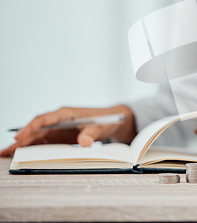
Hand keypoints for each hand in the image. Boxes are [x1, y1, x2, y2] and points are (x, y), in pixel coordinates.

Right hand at [0, 105, 136, 156]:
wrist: (114, 120)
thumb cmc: (107, 121)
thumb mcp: (102, 127)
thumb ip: (92, 134)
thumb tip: (84, 142)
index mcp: (66, 113)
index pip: (44, 120)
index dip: (30, 128)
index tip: (19, 137)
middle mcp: (59, 119)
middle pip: (35, 129)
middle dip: (20, 140)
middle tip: (5, 152)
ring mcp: (58, 127)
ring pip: (36, 136)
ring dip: (22, 145)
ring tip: (6, 155)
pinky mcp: (60, 135)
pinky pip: (43, 141)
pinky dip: (32, 148)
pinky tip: (21, 155)